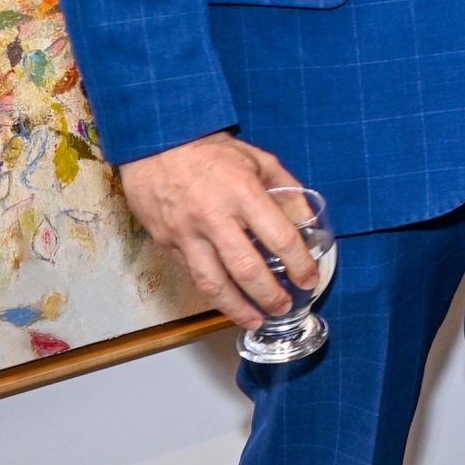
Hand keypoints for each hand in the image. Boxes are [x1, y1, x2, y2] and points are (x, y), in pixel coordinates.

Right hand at [116, 133, 317, 329]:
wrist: (156, 144)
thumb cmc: (210, 151)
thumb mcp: (259, 159)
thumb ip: (285, 190)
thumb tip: (307, 221)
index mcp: (243, 193)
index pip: (279, 238)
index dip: (299, 263)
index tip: (309, 279)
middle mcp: (214, 218)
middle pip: (246, 269)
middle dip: (270, 295)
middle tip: (285, 307)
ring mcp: (186, 234)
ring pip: (213, 284)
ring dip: (238, 308)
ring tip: (257, 320)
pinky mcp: (166, 243)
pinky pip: (192, 275)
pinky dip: (212, 294)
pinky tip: (227, 302)